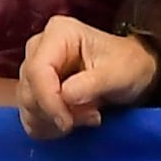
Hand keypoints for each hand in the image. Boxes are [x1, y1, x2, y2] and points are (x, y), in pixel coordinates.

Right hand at [15, 15, 157, 138]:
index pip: (37, 70)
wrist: (133, 72)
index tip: (67, 122)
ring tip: (88, 116)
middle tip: (91, 117)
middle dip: (56, 112)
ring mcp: (33, 70)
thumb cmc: (128, 64)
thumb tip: (66, 97)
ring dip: (54, 121)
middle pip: (29, 90)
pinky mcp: (33, 90)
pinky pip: (29, 116)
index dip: (48, 100)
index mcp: (58, 34)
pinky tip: (73, 123)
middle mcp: (38, 48)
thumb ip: (91, 84)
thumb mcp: (118, 73)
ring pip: (27, 106)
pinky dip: (48, 126)